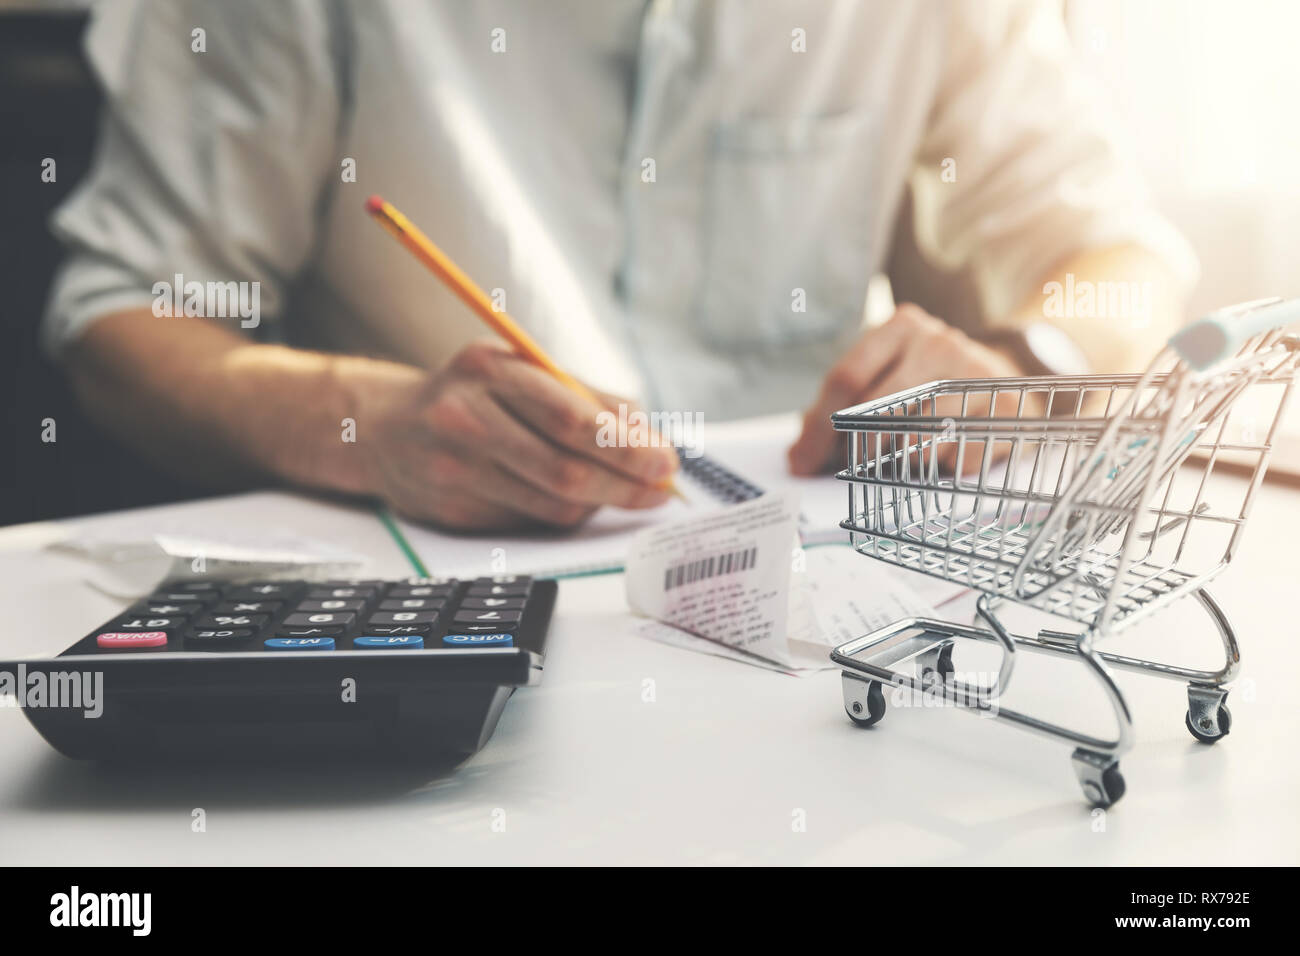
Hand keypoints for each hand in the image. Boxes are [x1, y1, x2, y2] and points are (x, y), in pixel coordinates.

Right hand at [358, 341, 678, 529]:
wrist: (384, 427)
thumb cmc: (472, 393)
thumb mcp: (520, 370)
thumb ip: (586, 397)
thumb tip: (651, 438)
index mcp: (489, 370)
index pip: (570, 418)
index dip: (625, 447)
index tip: (665, 461)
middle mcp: (465, 418)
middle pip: (563, 469)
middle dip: (624, 485)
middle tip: (661, 491)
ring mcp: (453, 469)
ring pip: (550, 504)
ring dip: (599, 503)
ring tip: (622, 491)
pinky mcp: (451, 511)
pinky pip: (528, 522)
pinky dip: (563, 514)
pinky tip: (574, 500)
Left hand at [787, 305, 1025, 474]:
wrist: (1005, 374)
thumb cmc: (926, 381)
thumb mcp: (885, 373)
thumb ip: (841, 405)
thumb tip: (800, 456)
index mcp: (901, 326)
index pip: (847, 377)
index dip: (818, 426)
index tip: (802, 461)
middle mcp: (940, 343)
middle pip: (877, 408)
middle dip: (852, 449)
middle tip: (845, 469)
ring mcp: (976, 376)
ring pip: (914, 438)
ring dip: (895, 461)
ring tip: (899, 456)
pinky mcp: (1003, 413)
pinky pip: (952, 459)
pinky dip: (936, 469)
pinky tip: (940, 456)